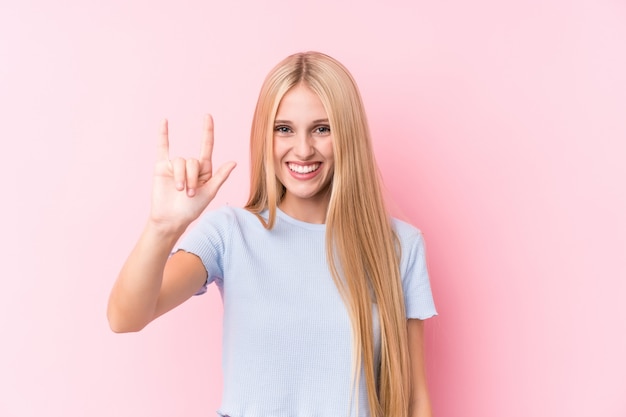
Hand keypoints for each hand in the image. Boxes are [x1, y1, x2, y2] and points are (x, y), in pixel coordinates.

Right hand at [149, 114, 235, 230]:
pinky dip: (163, 135)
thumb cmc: (192, 209)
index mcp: (204, 170)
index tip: (207, 116)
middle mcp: (190, 166)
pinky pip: (162, 148)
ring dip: (181, 178)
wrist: (172, 219)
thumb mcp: (210, 193)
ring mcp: (175, 165)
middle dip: (192, 178)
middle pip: (192, 161)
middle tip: (191, 193)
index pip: (206, 146)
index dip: (207, 131)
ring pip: (180, 162)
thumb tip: (234, 162)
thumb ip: (220, 177)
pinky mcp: (162, 167)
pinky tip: (164, 121)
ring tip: (180, 191)